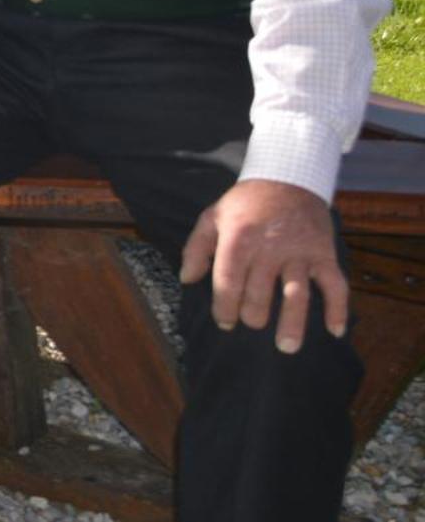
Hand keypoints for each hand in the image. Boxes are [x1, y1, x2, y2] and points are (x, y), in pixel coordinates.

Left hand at [179, 178, 348, 353]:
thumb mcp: (212, 216)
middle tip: (252, 324)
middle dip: (253, 316)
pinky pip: (334, 284)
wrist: (288, 178)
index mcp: (238, 239)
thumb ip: (196, 248)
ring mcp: (299, 252)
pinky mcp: (324, 254)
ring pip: (295, 294)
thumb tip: (186, 279)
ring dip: (292, 323)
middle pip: (259, 293)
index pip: (227, 281)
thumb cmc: (245, 203)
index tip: (225, 322)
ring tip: (286, 347)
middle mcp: (268, 248)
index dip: (223, 306)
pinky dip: (337, 308)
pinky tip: (334, 331)